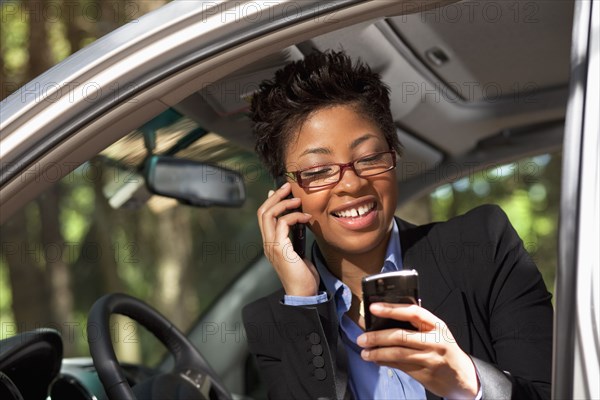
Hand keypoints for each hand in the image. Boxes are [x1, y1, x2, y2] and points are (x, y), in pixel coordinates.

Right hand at [257, 182, 317, 295]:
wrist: (303, 295)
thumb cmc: (303, 276)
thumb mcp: (297, 252)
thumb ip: (294, 238)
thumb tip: (297, 223)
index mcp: (270, 244)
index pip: (264, 217)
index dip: (271, 201)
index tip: (281, 191)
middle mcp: (267, 244)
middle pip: (262, 212)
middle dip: (275, 196)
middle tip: (288, 187)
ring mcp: (272, 247)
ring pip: (268, 215)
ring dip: (284, 203)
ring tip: (298, 200)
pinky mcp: (280, 249)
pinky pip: (282, 224)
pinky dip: (294, 216)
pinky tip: (306, 218)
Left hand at [357, 303, 479, 398]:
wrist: (463, 377)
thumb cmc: (445, 349)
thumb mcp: (437, 332)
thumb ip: (417, 326)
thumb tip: (385, 321)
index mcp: (437, 325)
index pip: (413, 312)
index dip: (392, 309)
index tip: (374, 308)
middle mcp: (435, 341)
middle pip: (401, 336)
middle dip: (377, 336)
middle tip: (362, 338)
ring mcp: (430, 359)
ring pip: (398, 353)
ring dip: (377, 352)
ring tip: (365, 352)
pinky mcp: (425, 374)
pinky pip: (400, 366)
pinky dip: (385, 362)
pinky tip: (376, 359)